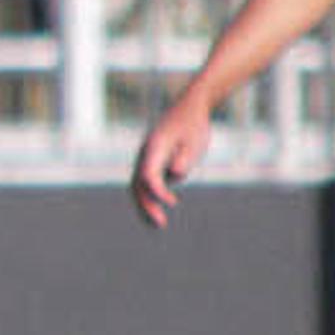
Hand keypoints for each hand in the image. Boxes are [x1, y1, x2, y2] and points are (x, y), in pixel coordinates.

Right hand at [129, 101, 208, 227]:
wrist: (190, 109)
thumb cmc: (194, 125)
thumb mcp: (195, 140)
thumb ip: (185, 157)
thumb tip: (176, 173)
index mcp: (154, 147)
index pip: (149, 175)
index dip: (158, 192)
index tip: (174, 203)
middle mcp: (145, 154)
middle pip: (138, 184)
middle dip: (147, 206)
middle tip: (161, 225)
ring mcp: (146, 159)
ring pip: (138, 187)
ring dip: (145, 207)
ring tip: (157, 226)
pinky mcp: (152, 163)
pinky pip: (146, 185)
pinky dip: (149, 199)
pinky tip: (157, 214)